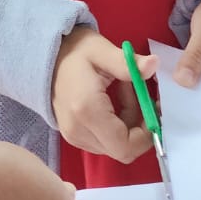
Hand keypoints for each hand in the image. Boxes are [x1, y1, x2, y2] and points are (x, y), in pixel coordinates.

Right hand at [51, 27, 154, 162]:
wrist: (45, 55)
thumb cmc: (75, 50)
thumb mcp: (103, 51)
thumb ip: (128, 63)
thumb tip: (154, 65)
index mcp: (87, 111)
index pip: (125, 146)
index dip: (147, 134)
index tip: (155, 108)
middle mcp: (78, 131)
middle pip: (123, 149)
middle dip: (140, 127)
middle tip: (142, 96)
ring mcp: (73, 137)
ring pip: (115, 146)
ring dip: (129, 125)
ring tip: (125, 92)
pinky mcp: (73, 136)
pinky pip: (104, 142)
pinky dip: (117, 126)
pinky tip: (114, 102)